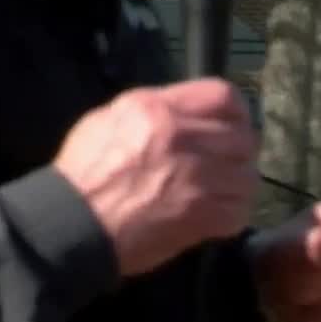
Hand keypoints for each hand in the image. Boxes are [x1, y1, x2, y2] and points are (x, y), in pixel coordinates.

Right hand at [53, 78, 259, 275]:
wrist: (72, 225)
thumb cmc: (84, 173)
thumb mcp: (110, 119)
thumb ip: (156, 109)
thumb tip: (189, 111)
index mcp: (158, 109)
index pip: (223, 96)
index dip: (236, 113)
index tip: (233, 126)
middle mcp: (182, 137)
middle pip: (244, 137)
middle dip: (239, 153)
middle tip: (227, 166)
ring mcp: (197, 178)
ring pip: (247, 176)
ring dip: (237, 186)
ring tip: (221, 192)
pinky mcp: (203, 215)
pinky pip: (239, 210)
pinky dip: (232, 215)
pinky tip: (216, 215)